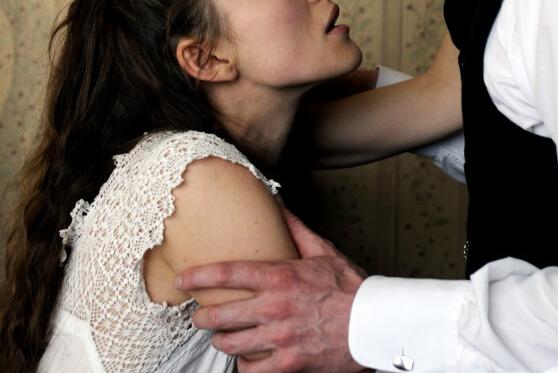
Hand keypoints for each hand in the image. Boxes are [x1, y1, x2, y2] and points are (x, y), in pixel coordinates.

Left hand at [177, 206, 366, 372]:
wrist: (374, 324)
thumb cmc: (350, 288)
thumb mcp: (323, 251)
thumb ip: (295, 228)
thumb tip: (276, 202)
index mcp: (279, 277)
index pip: (225, 274)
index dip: (196, 276)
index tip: (183, 279)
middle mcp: (275, 308)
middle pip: (219, 315)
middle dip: (202, 316)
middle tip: (200, 316)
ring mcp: (280, 337)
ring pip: (230, 343)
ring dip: (221, 340)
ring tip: (222, 337)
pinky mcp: (289, 362)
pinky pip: (251, 369)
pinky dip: (245, 365)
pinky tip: (247, 359)